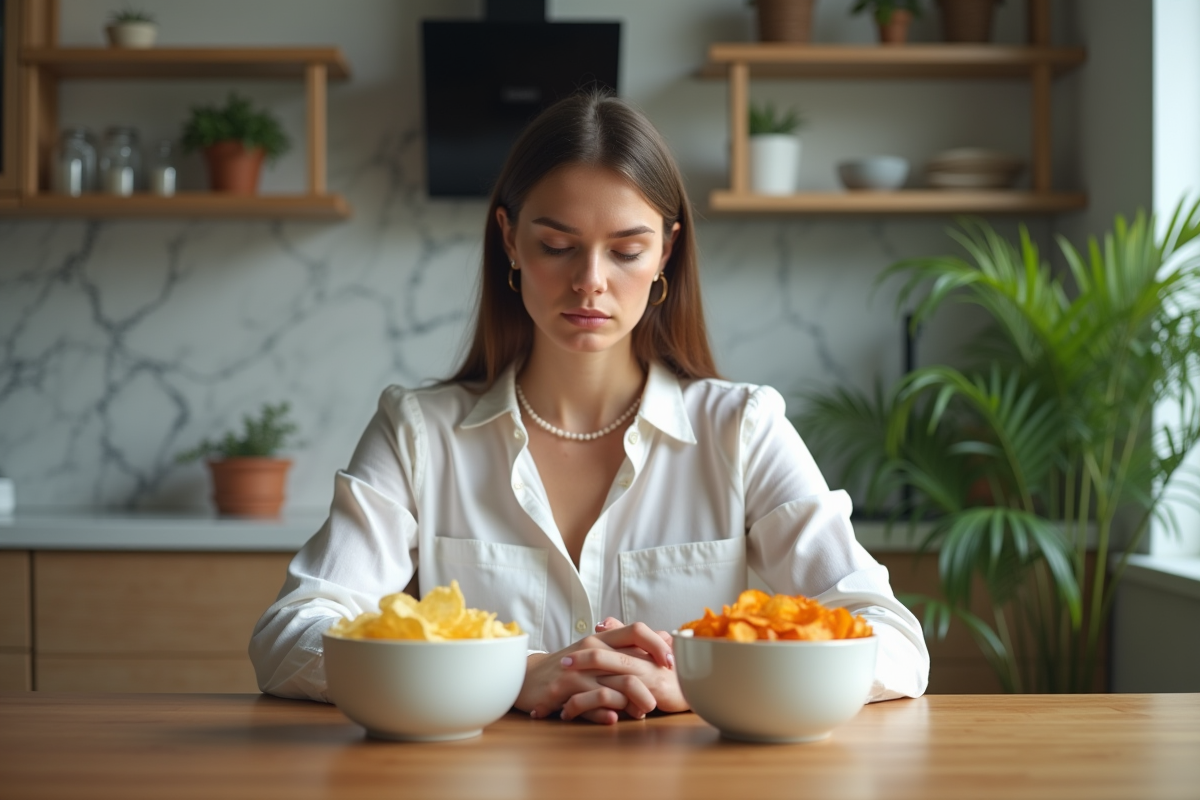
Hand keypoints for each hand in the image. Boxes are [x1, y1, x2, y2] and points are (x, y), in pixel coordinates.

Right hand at [514, 620, 677, 724]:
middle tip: (663, 699)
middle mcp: (592, 648)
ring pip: (615, 685)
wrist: (530, 678)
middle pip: (631, 661)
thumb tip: (665, 645)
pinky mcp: (564, 688)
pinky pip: (592, 702)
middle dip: (652, 682)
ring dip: (633, 702)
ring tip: (642, 713)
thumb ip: (626, 652)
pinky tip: (614, 718)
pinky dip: (605, 712)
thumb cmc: (570, 669)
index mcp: (603, 638)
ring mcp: (579, 669)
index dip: (658, 644)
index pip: (637, 630)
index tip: (672, 663)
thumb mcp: (598, 656)